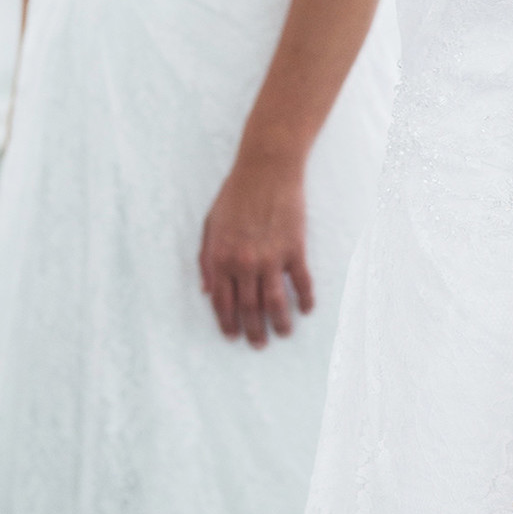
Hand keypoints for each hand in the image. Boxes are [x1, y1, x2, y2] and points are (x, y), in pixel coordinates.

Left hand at [199, 134, 313, 345]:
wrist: (266, 169)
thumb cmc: (235, 194)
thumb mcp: (210, 225)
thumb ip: (205, 259)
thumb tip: (206, 290)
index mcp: (220, 258)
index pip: (222, 303)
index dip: (228, 324)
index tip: (233, 337)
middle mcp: (244, 263)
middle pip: (249, 308)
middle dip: (254, 331)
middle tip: (259, 344)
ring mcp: (271, 258)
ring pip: (275, 302)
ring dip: (280, 323)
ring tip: (283, 334)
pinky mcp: (294, 248)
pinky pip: (301, 282)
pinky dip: (305, 299)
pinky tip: (307, 309)